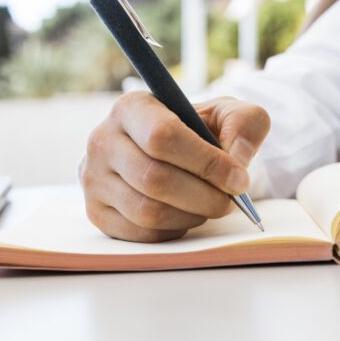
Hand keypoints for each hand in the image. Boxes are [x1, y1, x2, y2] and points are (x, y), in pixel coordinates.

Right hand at [80, 93, 270, 241]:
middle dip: (203, 196)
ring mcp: (94, 179)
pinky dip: (173, 230)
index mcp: (131, 107)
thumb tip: (238, 157)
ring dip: (191, 215)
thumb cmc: (198, 131)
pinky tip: (185, 214)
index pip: (162, 137)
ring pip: (147, 211)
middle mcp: (103, 140)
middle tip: (230, 201)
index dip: (205, 162)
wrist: (168, 153)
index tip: (238, 179)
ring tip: (208, 204)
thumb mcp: (227, 114)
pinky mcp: (97, 212)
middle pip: (154, 178)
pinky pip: (140, 233)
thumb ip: (245, 124)